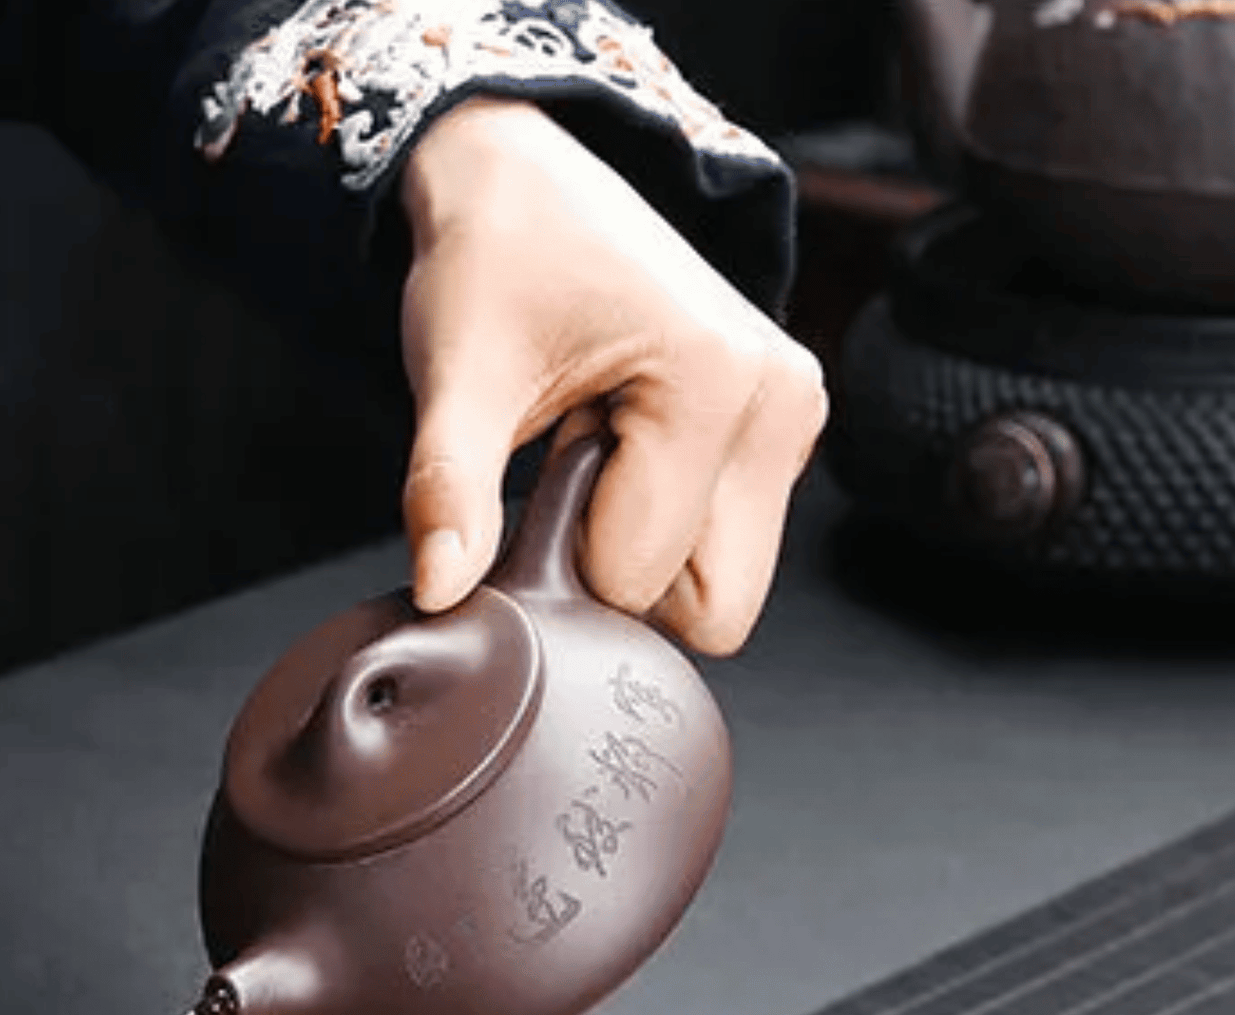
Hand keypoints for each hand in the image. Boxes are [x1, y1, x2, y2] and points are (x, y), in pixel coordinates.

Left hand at [398, 97, 825, 655]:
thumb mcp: (457, 375)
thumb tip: (442, 592)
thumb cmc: (498, 258)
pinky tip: (626, 450)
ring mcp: (791, 415)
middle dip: (621, 577)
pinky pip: (726, 547)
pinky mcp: (783, 428)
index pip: (640, 581)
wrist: (528, 182)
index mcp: (716, 380)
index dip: (566, 560)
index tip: (539, 467)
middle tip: (567, 477)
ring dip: (642, 551)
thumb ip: (449, 491)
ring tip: (595, 453)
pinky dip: (666, 527)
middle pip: (712, 611)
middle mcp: (778, 400)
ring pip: (721, 590)